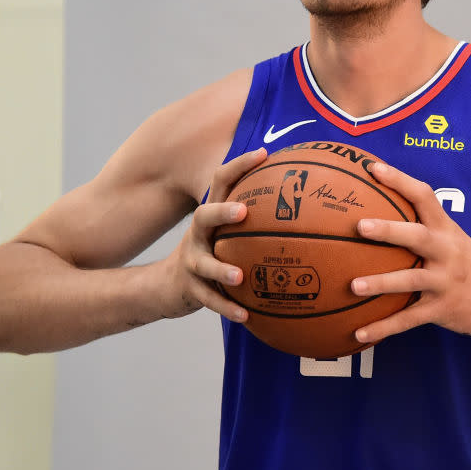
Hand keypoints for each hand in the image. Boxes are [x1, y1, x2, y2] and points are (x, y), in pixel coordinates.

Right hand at [159, 148, 266, 322]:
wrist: (166, 286)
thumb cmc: (212, 253)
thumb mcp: (225, 232)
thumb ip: (255, 218)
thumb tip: (304, 204)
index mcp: (212, 216)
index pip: (221, 181)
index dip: (240, 165)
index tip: (264, 153)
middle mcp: (199, 234)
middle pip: (204, 215)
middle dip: (222, 211)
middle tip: (243, 211)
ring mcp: (192, 260)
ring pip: (204, 263)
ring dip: (221, 269)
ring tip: (239, 276)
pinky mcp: (190, 288)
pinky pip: (209, 299)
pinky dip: (227, 308)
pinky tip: (246, 316)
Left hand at [351, 161, 470, 343]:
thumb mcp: (456, 241)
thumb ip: (427, 230)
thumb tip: (385, 214)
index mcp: (447, 230)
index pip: (424, 196)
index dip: (399, 180)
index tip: (371, 167)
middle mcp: (447, 252)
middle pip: (417, 236)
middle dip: (388, 230)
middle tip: (359, 225)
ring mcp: (446, 282)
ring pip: (410, 281)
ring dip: (380, 283)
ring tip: (352, 286)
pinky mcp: (443, 310)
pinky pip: (408, 320)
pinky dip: (382, 327)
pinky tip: (359, 333)